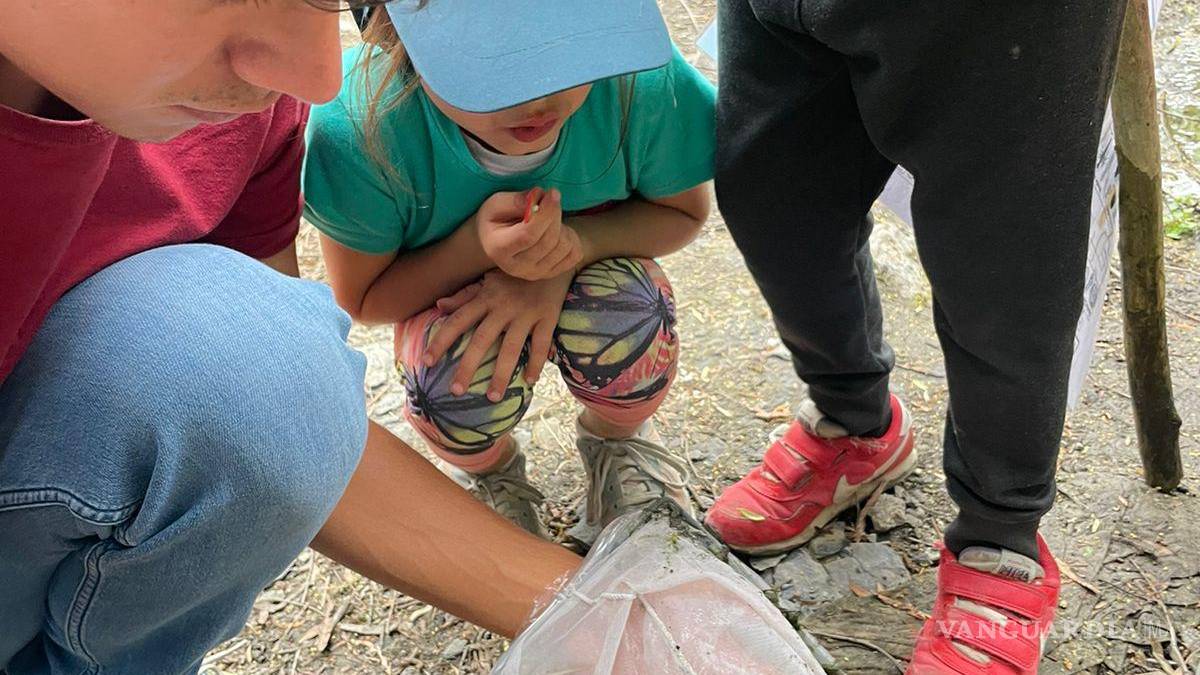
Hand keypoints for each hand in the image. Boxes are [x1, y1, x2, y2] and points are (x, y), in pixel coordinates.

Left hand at [425, 269, 573, 400]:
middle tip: (457, 390)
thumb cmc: (516, 271)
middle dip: (467, 366)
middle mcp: (503, 307)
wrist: (552, 255)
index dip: (441, 341)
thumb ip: (464, 295)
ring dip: (501, 374)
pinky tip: (530, 381)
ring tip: (492, 397)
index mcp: (485, 297)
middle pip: (481, 340)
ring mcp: (526, 313)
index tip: (426, 361)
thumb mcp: (488, 278)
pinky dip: (536, 363)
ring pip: (511, 348)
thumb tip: (439, 307)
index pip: (457, 321)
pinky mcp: (547, 317)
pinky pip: (541, 344)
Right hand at [475, 188, 581, 280]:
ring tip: (549, 218)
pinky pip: (575, 253)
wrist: (498, 241)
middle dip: (555, 214)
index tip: (553, 193)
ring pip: (564, 246)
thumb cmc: (497, 219)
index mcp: (499, 249)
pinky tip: (558, 231)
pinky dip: (572, 238)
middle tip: (550, 198)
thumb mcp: (497, 204)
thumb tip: (538, 196)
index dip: (545, 213)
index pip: (529, 235)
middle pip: (549, 240)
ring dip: (562, 225)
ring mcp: (536, 273)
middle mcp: (517, 267)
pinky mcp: (552, 273)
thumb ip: (516, 200)